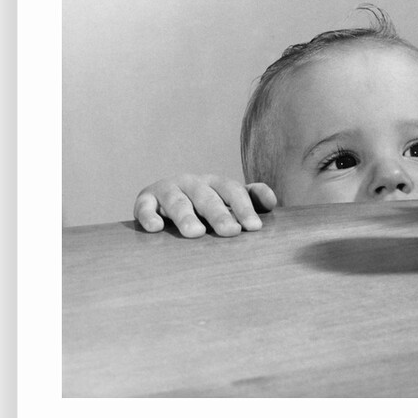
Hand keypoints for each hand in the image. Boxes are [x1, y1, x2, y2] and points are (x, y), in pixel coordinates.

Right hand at [133, 174, 276, 237]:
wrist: (163, 199)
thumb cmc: (204, 205)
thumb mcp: (227, 199)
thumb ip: (251, 199)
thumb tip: (271, 201)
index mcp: (215, 183)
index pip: (232, 190)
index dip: (244, 207)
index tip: (254, 227)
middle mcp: (192, 183)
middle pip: (207, 197)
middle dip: (220, 214)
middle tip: (231, 232)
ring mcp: (168, 190)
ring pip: (177, 202)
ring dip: (186, 216)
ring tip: (196, 233)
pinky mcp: (145, 200)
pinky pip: (145, 207)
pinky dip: (148, 216)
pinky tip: (155, 228)